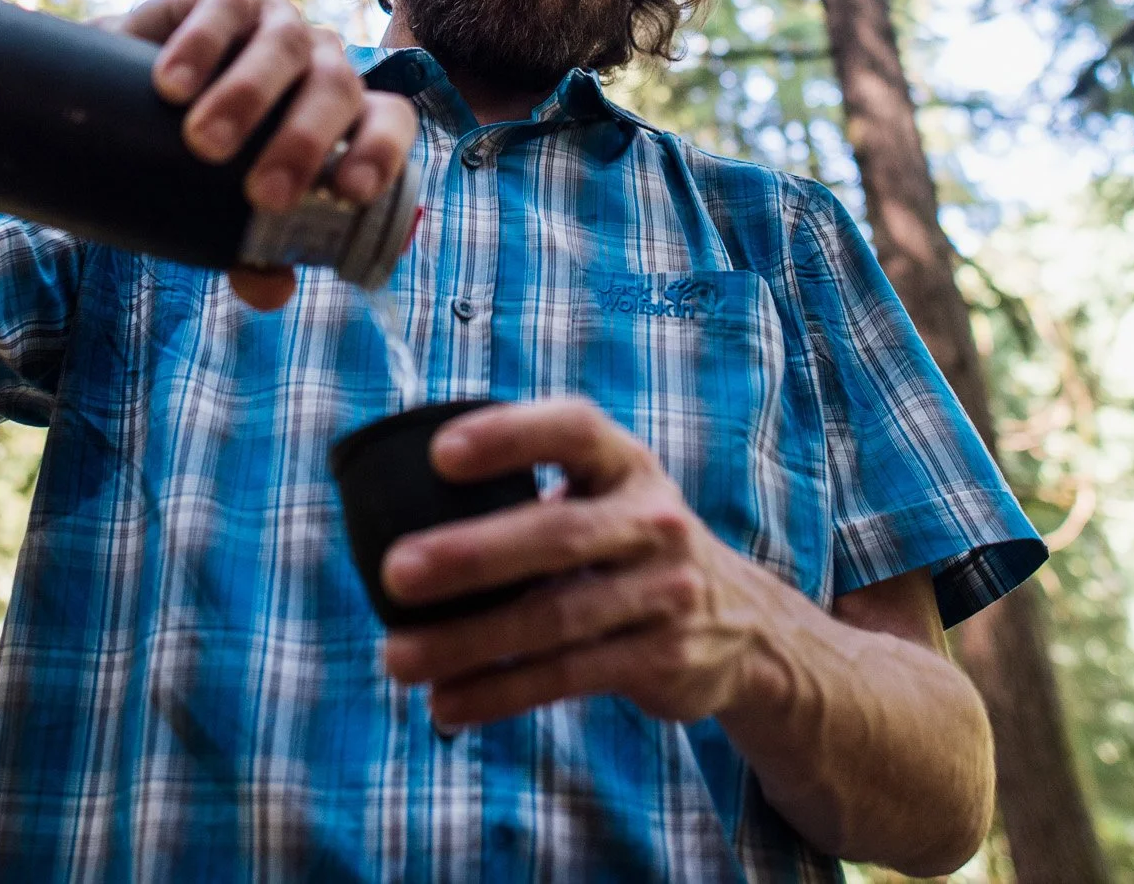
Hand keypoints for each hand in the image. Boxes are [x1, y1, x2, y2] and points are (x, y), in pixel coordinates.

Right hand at [107, 0, 416, 311]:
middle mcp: (319, 63)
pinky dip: (202, 45)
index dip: (381, 153)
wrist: (118, 102)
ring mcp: (275, 23)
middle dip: (305, 142)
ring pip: (285, 47)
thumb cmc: (195, 164)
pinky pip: (226, 9)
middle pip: (337, 88)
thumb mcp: (221, 211)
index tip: (350, 193)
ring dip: (249, 96)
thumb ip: (251, 252)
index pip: (389, 121)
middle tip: (261, 193)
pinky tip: (171, 83)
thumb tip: (273, 291)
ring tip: (203, 143)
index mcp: (342, 115)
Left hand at [378, 398, 790, 730]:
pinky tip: (447, 703)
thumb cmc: (627, 545)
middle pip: (558, 534)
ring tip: (396, 659)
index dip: (511, 435)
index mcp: (626, 464)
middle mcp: (653, 521)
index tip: (440, 454)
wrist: (742, 623)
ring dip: (469, 642)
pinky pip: (569, 676)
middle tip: (393, 573)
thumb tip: (391, 509)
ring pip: (555, 619)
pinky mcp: (661, 658)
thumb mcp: (605, 497)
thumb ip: (530, 494)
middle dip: (471, 555)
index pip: (574, 431)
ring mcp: (664, 593)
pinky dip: (501, 693)